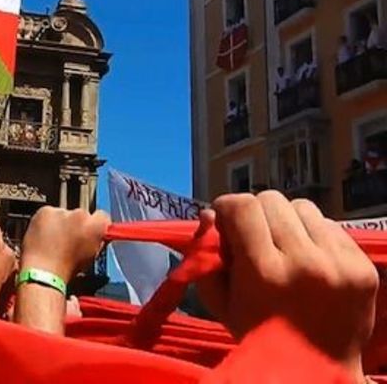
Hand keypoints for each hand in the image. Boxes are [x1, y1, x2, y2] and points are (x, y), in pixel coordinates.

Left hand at [20, 206, 109, 282]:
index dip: (95, 225)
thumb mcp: (91, 257)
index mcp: (96, 227)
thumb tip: (94, 236)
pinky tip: (44, 236)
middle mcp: (81, 215)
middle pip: (81, 215)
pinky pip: (48, 214)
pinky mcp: (45, 211)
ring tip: (53, 241)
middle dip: (76, 224)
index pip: (102, 217)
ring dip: (60, 224)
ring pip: (63, 214)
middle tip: (68, 239)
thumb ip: (96, 242)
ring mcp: (61, 212)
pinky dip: (46, 222)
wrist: (43, 270)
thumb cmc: (67, 269)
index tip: (89, 231)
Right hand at [198, 192, 377, 382]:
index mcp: (264, 272)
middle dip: (256, 214)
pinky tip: (310, 260)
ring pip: (303, 208)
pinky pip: (331, 225)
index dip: (227, 207)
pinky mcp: (362, 265)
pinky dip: (314, 236)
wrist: (317, 370)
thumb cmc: (259, 338)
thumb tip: (209, 215)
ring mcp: (338, 262)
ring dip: (287, 222)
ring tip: (285, 248)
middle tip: (254, 237)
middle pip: (271, 200)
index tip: (225, 221)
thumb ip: (206, 258)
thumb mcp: (221, 303)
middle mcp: (304, 261)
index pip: (242, 206)